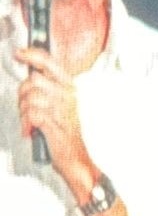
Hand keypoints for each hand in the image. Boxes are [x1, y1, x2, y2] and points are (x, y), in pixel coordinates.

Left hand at [15, 47, 92, 195]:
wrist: (80, 161)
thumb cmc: (71, 137)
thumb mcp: (64, 108)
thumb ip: (50, 91)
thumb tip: (32, 80)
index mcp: (71, 89)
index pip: (49, 63)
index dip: (32, 55)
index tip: (20, 54)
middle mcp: (68, 96)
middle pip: (34, 80)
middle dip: (24, 94)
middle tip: (27, 107)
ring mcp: (61, 109)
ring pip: (29, 98)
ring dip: (25, 111)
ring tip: (31, 121)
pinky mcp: (54, 123)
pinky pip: (31, 114)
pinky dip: (27, 123)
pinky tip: (32, 130)